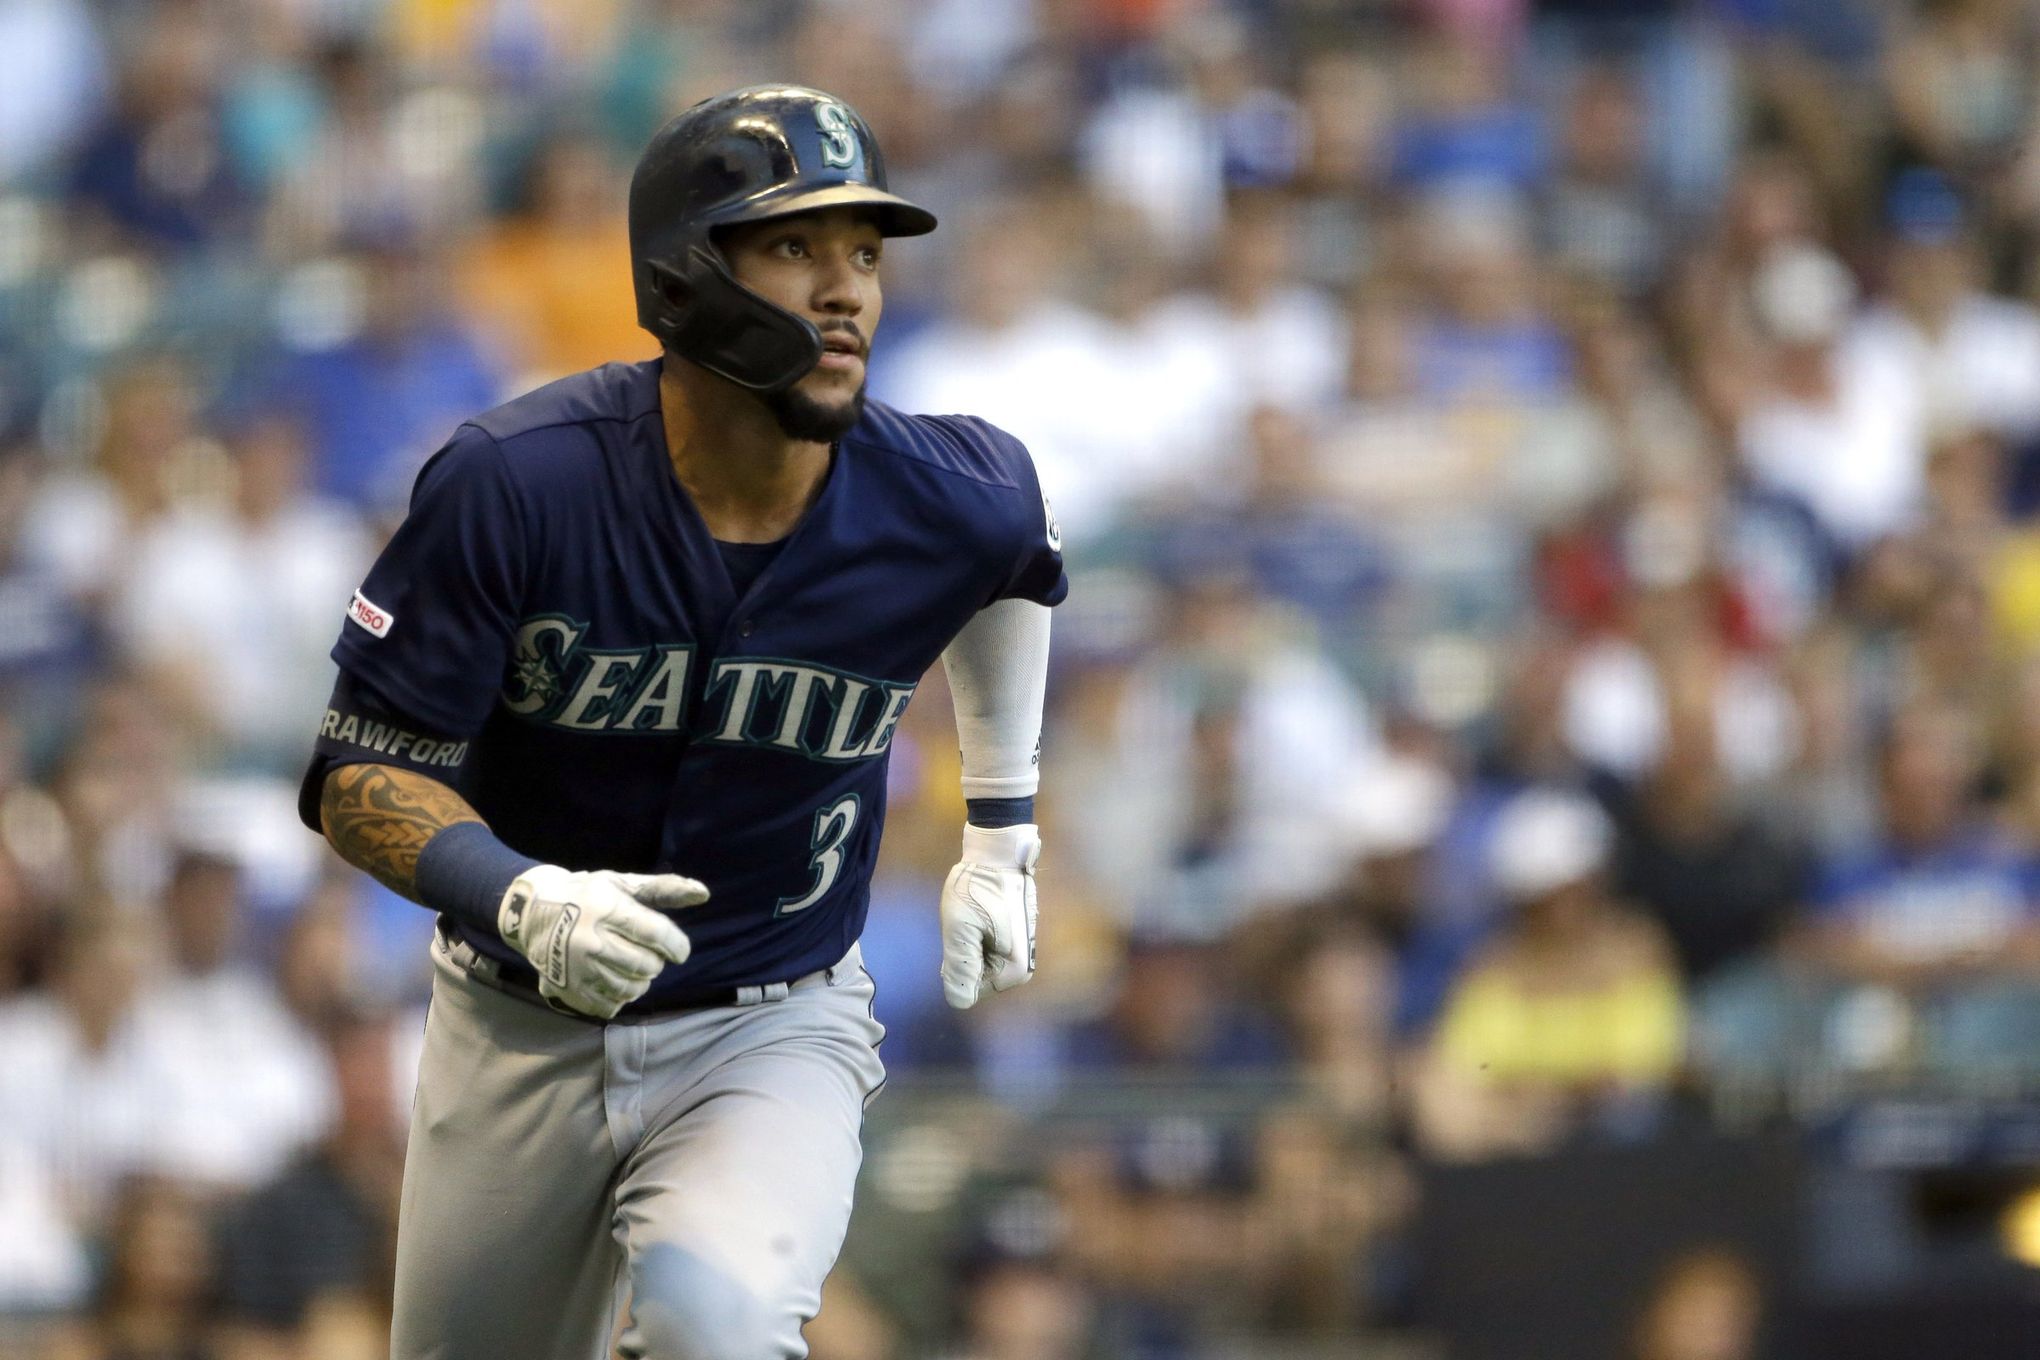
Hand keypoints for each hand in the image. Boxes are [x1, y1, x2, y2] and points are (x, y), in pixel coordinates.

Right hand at [497, 866, 709, 1018]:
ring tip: (633, 965)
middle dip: (656, 962)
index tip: (680, 950)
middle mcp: (589, 940)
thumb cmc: (587, 894)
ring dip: (641, 980)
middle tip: (649, 954)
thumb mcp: (622, 884)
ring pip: (630, 988)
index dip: (677, 945)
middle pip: (645, 965)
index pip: (656, 935)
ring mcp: (575, 968)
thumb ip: (664, 888)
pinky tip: (615, 979)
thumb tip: (703, 893)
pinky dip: (620, 996)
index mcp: (605, 909)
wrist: (531, 911)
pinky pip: (609, 1006)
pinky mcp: (567, 989)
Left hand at [939, 823, 1038, 1009]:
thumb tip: (959, 1002)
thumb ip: (960, 966)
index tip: (966, 933)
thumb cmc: (978, 888)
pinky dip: (977, 935)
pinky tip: (981, 914)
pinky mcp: (1016, 941)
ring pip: (979, 965)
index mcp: (1014, 971)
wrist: (999, 855)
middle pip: (976, 979)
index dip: (958, 963)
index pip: (970, 990)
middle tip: (969, 923)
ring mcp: (1021, 954)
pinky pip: (986, 951)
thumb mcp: (960, 927)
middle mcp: (1023, 969)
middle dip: (965, 954)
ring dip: (970, 943)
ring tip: (975, 916)